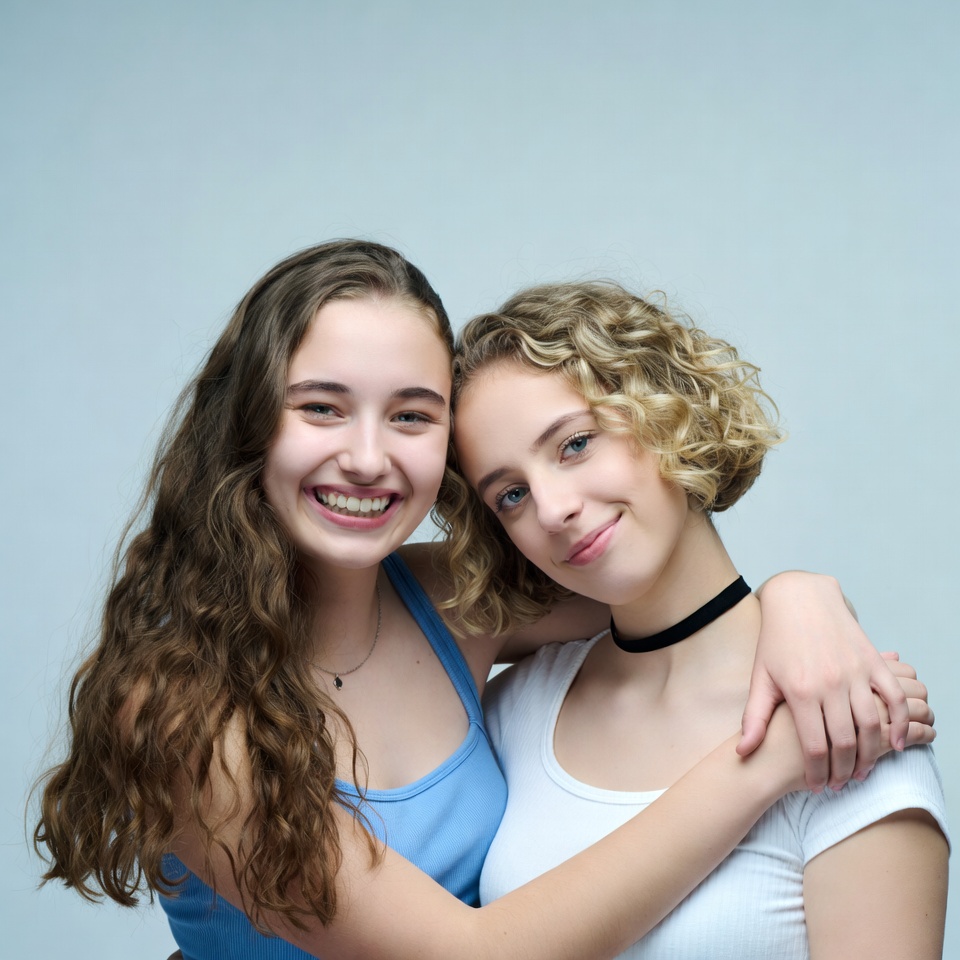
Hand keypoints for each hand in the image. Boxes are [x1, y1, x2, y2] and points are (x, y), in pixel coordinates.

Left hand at [738, 572, 908, 790]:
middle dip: (844, 771)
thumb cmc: (777, 640)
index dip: (817, 773)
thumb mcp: (761, 677)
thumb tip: (742, 752)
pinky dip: (900, 723)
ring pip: (872, 725)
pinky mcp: (872, 661)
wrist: (800, 598)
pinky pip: (895, 698)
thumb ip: (754, 718)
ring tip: (862, 771)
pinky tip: (896, 743)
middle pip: (845, 742)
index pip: (814, 747)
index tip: (817, 786)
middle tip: (840, 784)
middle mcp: (830, 683)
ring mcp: (855, 672)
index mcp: (800, 691)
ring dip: (871, 754)